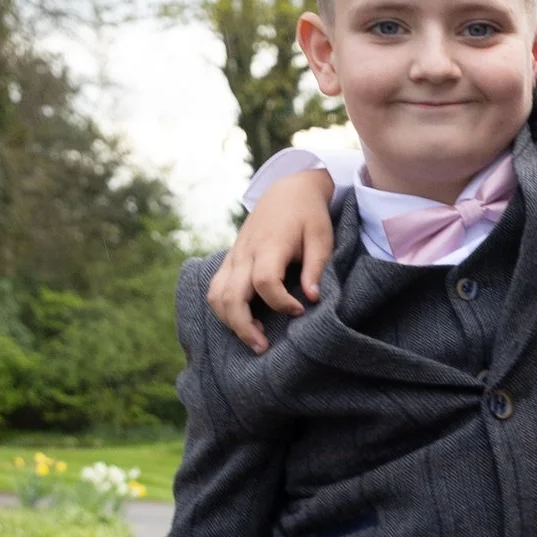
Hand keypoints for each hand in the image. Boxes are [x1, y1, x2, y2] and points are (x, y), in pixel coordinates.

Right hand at [206, 167, 336, 353]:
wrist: (287, 189)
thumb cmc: (308, 216)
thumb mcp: (321, 238)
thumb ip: (316, 268)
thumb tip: (313, 299)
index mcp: (269, 245)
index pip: (264, 281)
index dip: (280, 302)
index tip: (300, 310)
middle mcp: (245, 253)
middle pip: (231, 295)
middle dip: (244, 326)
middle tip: (263, 347)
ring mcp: (233, 256)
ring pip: (216, 295)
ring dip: (230, 321)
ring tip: (255, 337)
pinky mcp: (229, 260)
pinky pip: (215, 289)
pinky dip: (223, 310)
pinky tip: (244, 322)